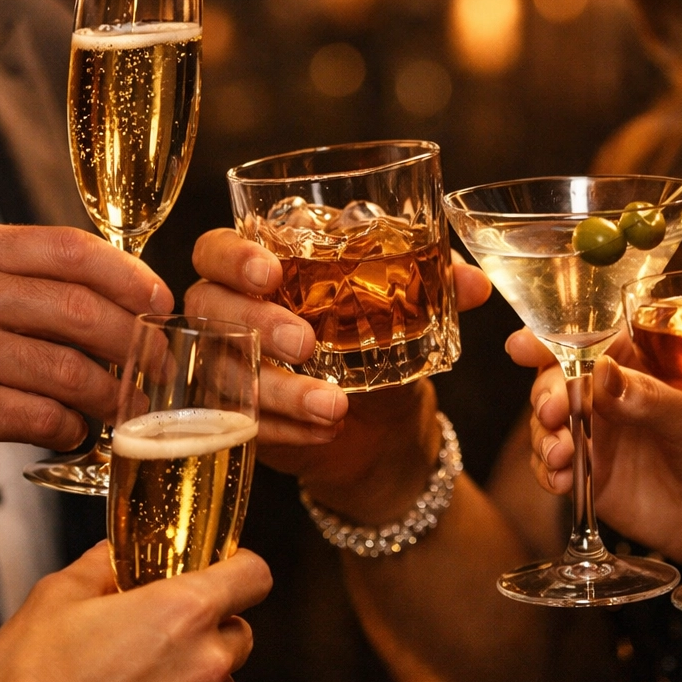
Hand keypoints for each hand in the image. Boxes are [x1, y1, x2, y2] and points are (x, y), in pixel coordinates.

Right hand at [0, 225, 172, 501]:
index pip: (71, 250)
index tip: (161, 304)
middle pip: (81, 311)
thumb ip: (32, 281)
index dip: (130, 278)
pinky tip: (73, 431)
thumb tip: (131, 296)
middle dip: (135, 343)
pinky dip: (71, 429)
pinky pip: (44, 417)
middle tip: (158, 366)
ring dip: (111, 396)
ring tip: (124, 407)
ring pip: (70, 371)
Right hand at [0, 544, 271, 681]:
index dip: (239, 568)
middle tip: (159, 633)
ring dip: (196, 678)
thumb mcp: (57, 595)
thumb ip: (103, 566)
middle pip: (239, 632)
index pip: (255, 576)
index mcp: (183, 611)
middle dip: (208, 627)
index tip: (222, 572)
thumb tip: (115, 558)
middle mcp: (205, 664)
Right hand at [186, 228, 490, 521]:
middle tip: (306, 342)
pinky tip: (321, 432)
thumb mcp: (409, 311)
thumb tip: (472, 282)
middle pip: (209, 305)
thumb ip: (437, 284)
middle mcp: (234, 314)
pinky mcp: (238, 421)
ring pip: (227, 372)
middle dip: (256, 322)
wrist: (386, 429)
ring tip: (334, 404)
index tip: (271, 271)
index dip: (233, 256)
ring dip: (280, 389)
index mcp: (266, 268)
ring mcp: (230, 369)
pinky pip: (241, 424)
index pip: (218, 248)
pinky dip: (284, 428)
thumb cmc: (383, 345)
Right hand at [509, 330, 681, 571]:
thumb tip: (601, 373)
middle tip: (552, 412)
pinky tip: (561, 479)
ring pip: (548, 423)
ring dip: (544, 436)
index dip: (550, 338)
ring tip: (561, 453)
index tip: (523, 346)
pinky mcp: (587, 473)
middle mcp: (608, 394)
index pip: (587, 337)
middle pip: (557, 379)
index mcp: (636, 363)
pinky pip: (553, 467)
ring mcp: (594, 433)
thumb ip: (648, 397)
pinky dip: (549, 472)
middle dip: (546, 394)